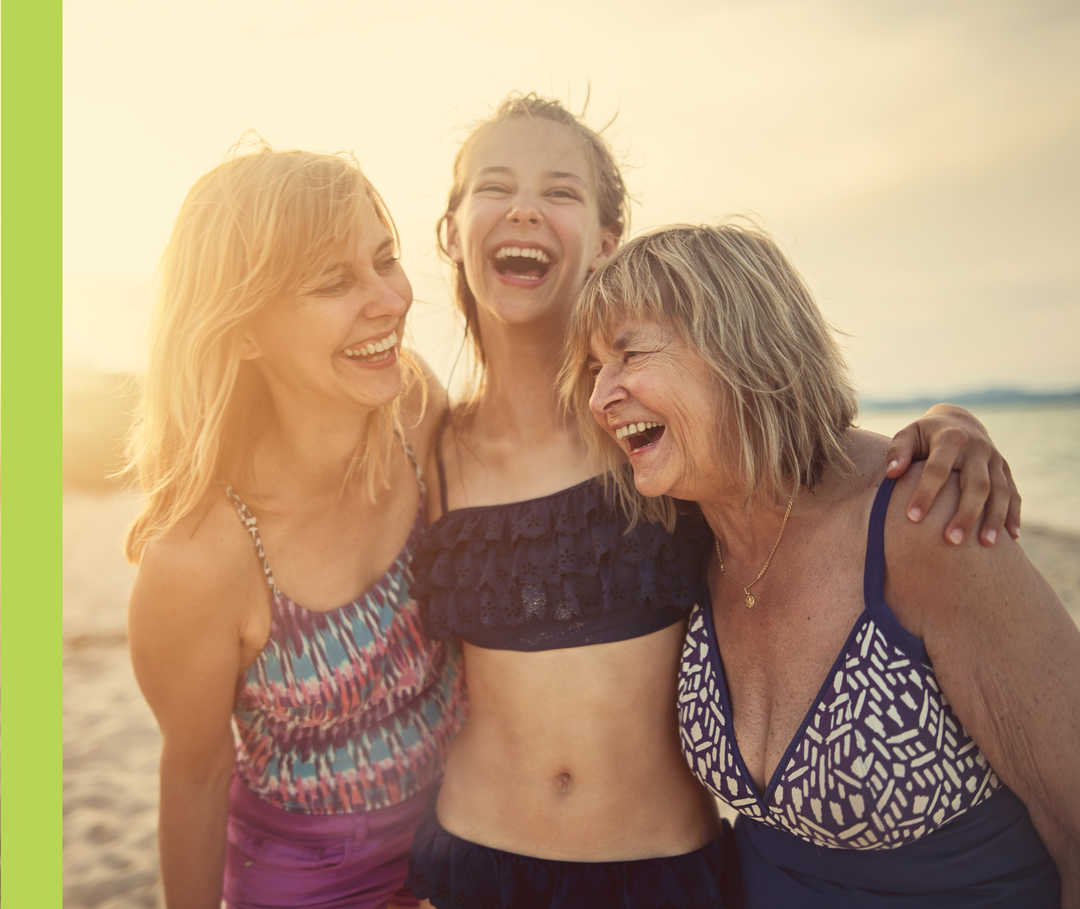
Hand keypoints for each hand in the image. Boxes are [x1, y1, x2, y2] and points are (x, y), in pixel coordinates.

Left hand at [885, 404, 1019, 545]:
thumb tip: (892, 473)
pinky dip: (1014, 514)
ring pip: (1000, 491)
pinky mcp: (1005, 470)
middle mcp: (978, 448)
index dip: (926, 493)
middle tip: (951, 541)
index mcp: (951, 438)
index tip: (912, 519)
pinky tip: (1012, 538)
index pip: (938, 469)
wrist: (958, 420)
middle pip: (976, 484)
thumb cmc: (925, 435)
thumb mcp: (908, 434)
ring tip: (986, 545)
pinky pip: (1013, 493)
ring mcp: (995, 459)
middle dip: (966, 513)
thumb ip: (898, 451)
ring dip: (994, 518)